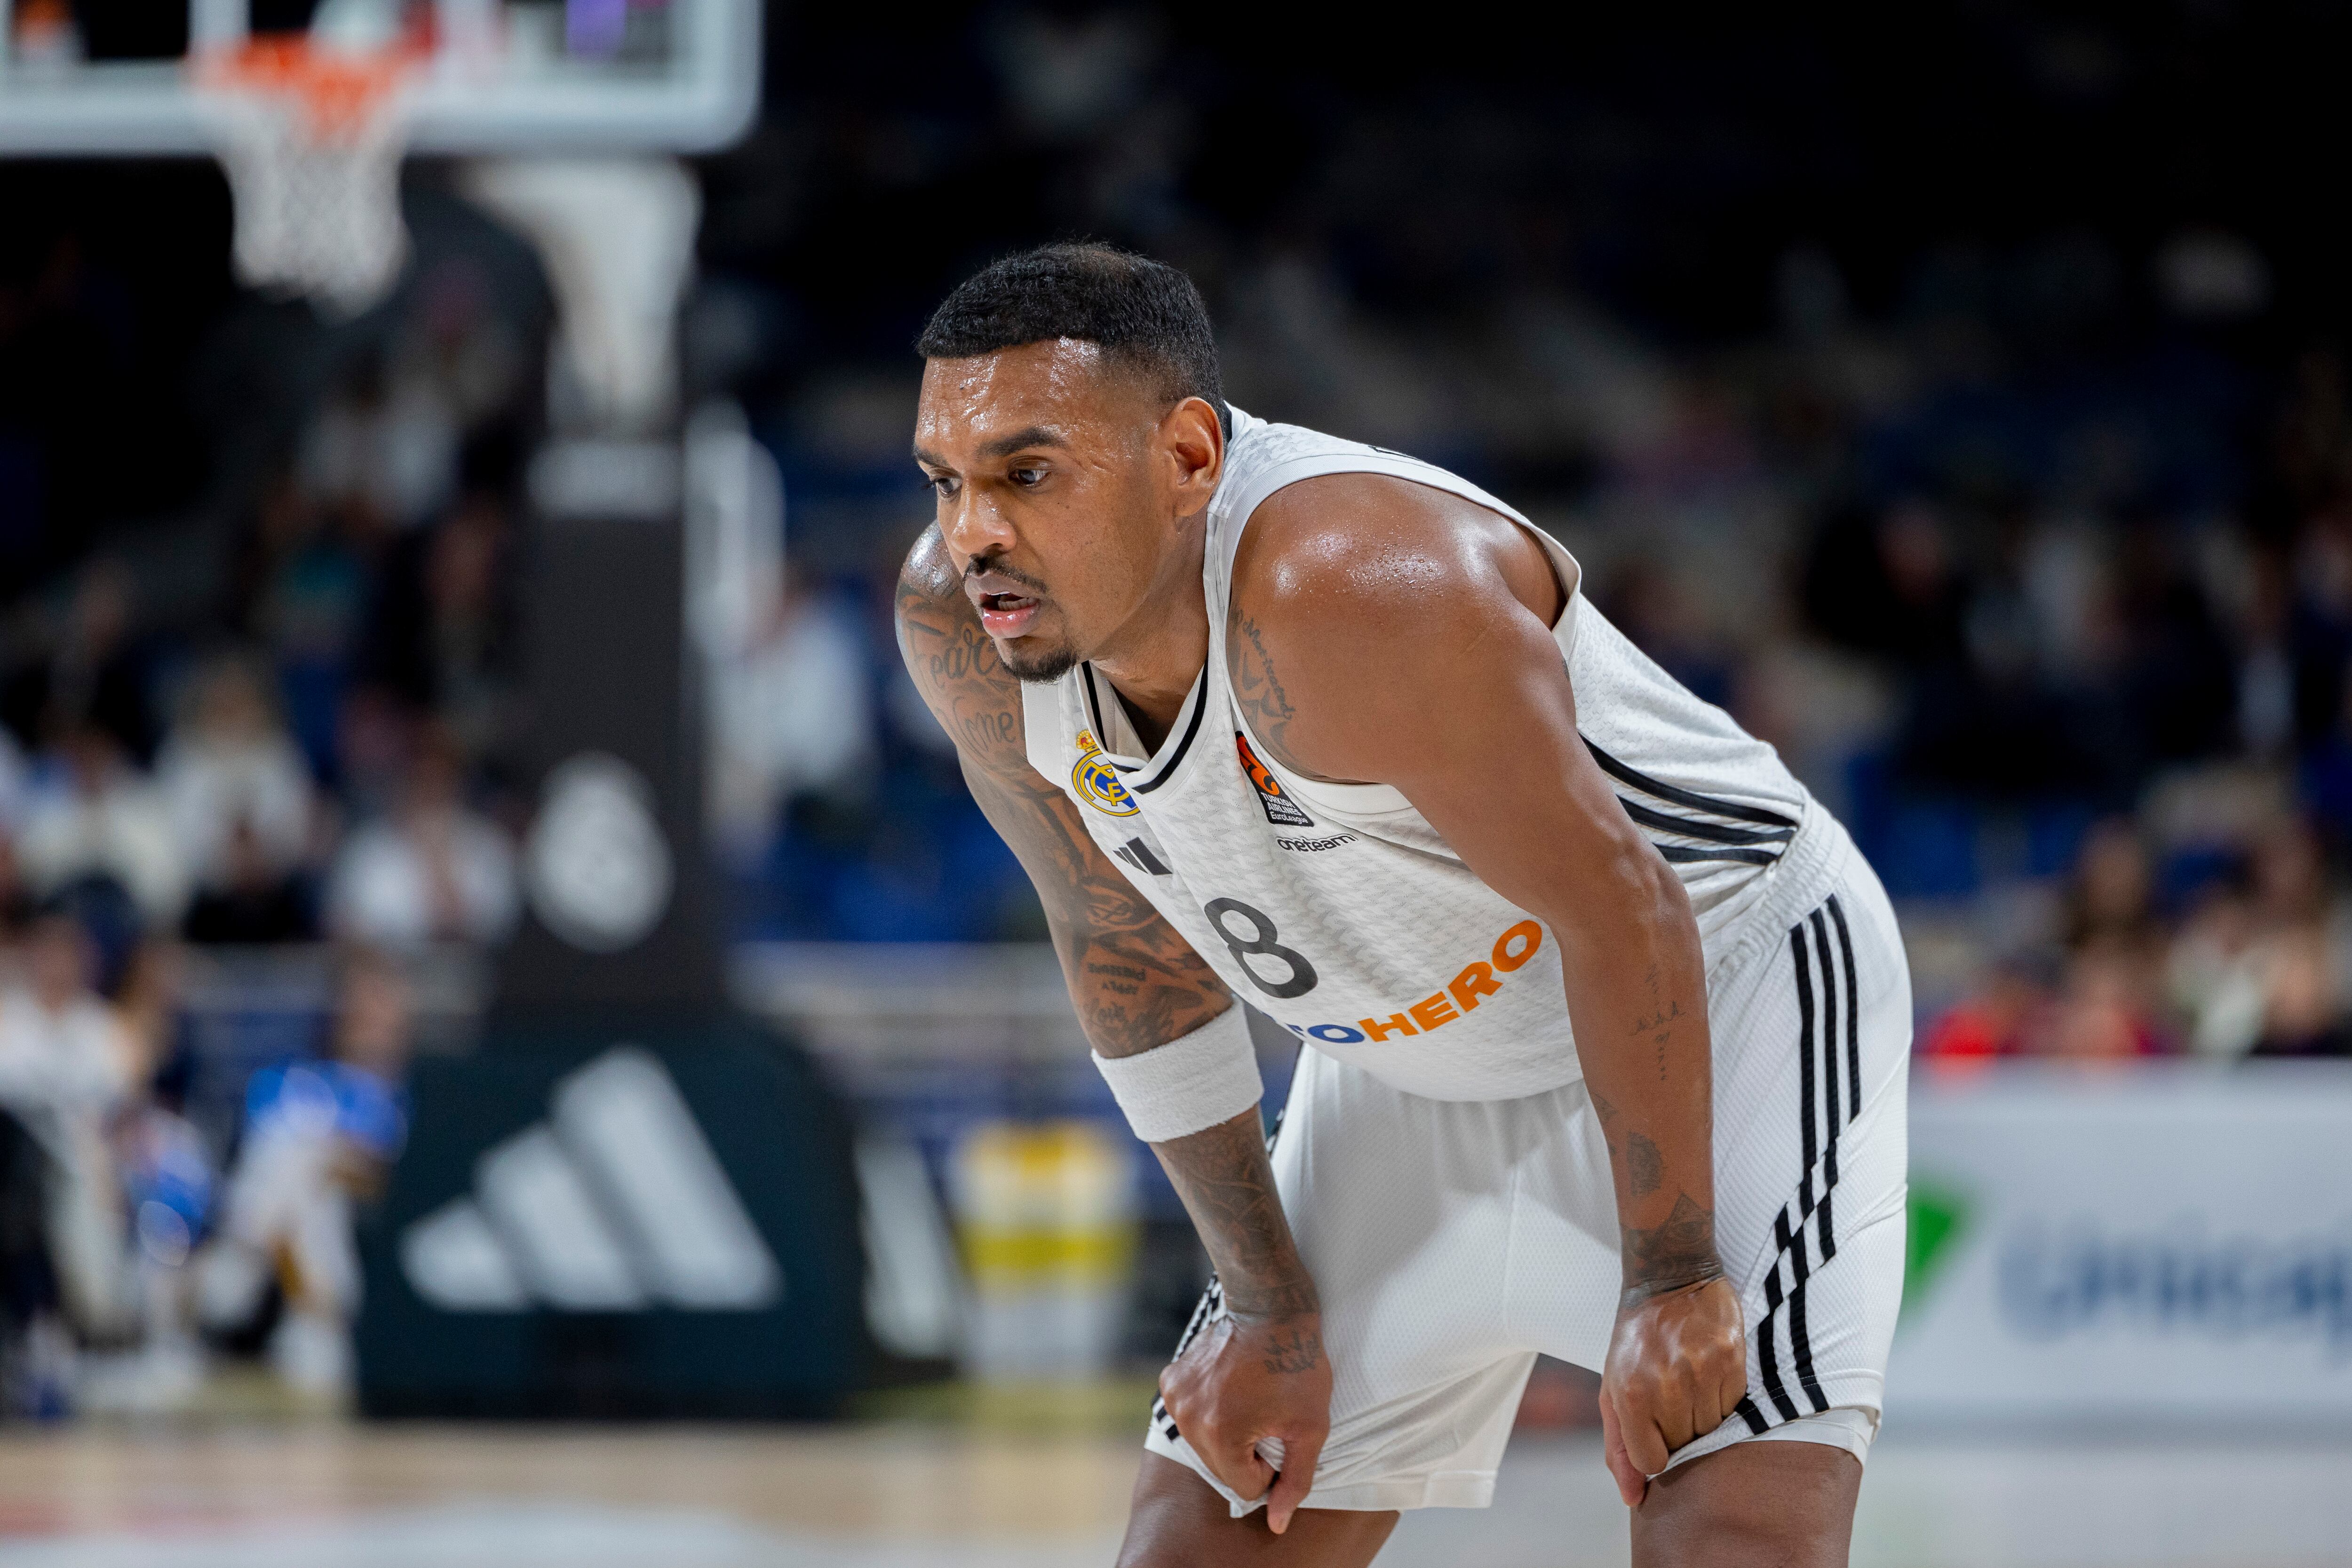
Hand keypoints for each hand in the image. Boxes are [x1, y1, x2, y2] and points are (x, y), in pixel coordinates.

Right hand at [1156, 1308, 1332, 1532]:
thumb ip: (1295, 1479)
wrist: (1270, 1306)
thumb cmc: (1296, 1364)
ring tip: (1249, 1399)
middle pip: (1222, 1467)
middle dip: (1247, 1452)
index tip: (1281, 1434)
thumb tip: (1277, 1523)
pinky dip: (1209, 1411)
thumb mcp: (1311, 1427)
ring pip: (1205, 1444)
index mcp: (1221, 1434)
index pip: (1244, 1485)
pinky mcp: (1171, 1379)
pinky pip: (1190, 1416)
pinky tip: (1229, 1387)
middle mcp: (1189, 1418)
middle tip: (1267, 1415)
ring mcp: (1176, 1397)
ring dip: (1227, 1433)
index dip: (1270, 1467)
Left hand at [1597, 1276, 1745, 1506]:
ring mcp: (1700, 1373)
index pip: (1652, 1462)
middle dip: (1676, 1429)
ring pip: (1712, 1429)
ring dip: (1701, 1414)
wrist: (1670, 1277)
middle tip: (1669, 1393)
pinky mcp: (1730, 1359)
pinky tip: (1706, 1369)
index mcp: (1629, 1395)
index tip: (1652, 1425)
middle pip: (1684, 1446)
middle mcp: (1665, 1386)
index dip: (1654, 1450)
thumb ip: (1618, 1447)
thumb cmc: (1636, 1339)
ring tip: (1687, 1380)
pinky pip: (1734, 1406)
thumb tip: (1634, 1497)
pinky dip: (1722, 1396)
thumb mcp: (1612, 1388)